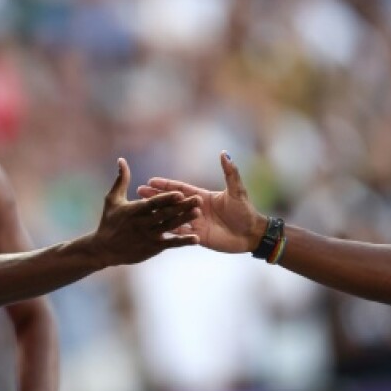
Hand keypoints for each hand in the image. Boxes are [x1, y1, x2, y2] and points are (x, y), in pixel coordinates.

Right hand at [89, 158, 200, 264]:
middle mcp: (143, 223)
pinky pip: (170, 244)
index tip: (179, 192)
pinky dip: (183, 241)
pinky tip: (196, 238)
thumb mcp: (112, 199)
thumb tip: (121, 160)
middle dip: (182, 206)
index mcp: (134, 210)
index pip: (153, 203)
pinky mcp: (153, 248)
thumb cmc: (108, 222)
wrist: (103, 250)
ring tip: (198, 213)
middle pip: (165, 214)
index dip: (166, 198)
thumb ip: (121, 180)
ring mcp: (149, 236)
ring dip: (184, 220)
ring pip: (170, 227)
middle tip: (198, 199)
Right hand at [138, 152, 263, 253]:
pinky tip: (154, 230)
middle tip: (138, 192)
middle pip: (172, 202)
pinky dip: (169, 232)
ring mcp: (196, 223)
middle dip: (156, 197)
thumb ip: (230, 173)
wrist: (251, 233)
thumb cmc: (245, 211)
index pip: (180, 188)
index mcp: (203, 196)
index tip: (151, 180)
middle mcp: (196, 209)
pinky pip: (181, 235)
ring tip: (142, 211)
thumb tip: (224, 153)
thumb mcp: (237, 191)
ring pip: (173, 218)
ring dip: (158, 214)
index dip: (166, 184)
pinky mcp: (198, 237)